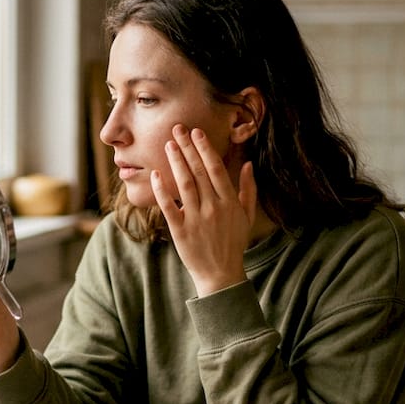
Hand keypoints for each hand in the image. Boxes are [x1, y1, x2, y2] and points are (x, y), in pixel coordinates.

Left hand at [151, 124, 256, 296]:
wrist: (221, 274)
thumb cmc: (234, 243)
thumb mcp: (246, 216)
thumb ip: (248, 189)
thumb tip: (248, 164)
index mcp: (229, 202)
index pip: (216, 168)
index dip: (205, 149)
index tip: (196, 132)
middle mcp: (213, 208)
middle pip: (198, 171)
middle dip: (187, 148)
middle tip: (177, 129)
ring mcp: (196, 219)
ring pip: (184, 184)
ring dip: (176, 162)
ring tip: (168, 145)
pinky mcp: (181, 231)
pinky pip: (169, 207)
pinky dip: (162, 190)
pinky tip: (156, 175)